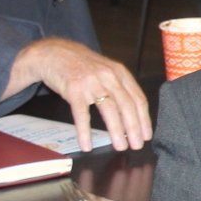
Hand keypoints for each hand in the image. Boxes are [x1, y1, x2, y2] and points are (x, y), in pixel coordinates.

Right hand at [14, 38, 150, 151]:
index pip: (138, 98)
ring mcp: (91, 82)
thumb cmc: (82, 65)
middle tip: (137, 145)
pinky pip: (81, 114)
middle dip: (134, 128)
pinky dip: (85, 132)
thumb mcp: (106, 70)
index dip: (144, 119)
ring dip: (116, 131)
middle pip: (126, 105)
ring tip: (120, 146)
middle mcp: (109, 76)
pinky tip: (87, 145)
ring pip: (109, 110)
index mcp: (120, 73)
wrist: (54, 53)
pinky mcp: (73, 89)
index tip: (146, 135)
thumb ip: (119, 87)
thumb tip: (132, 115)